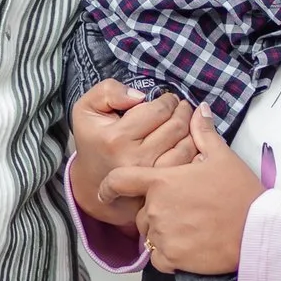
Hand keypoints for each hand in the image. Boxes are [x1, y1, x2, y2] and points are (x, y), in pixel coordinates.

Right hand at [68, 80, 196, 226]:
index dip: (168, 100)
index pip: (159, 110)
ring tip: (187, 122)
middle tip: (182, 107)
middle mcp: (135, 160)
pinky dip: (195, 150)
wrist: (92, 183)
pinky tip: (188, 141)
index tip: (169, 99)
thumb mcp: (86, 109)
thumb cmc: (93, 140)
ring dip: (193, 129)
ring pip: (187, 146)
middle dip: (183, 111)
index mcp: (116, 138)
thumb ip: (108, 91)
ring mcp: (150, 177)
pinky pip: (188, 164)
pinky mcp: (161, 189)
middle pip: (176, 127)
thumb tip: (140, 96)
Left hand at [104, 108, 265, 274]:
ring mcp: (162, 235)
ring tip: (191, 229)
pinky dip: (168, 255)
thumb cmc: (241, 194)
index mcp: (162, 181)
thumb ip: (203, 134)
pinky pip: (158, 258)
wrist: (257, 232)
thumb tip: (198, 110)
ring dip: (162, 233)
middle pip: (141, 211)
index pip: (120, 181)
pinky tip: (189, 248)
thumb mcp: (223, 158)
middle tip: (184, 212)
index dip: (109, 187)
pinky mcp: (171, 258)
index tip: (105, 191)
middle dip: (156, 211)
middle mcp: (156, 208)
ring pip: (150, 235)